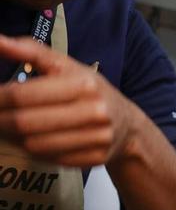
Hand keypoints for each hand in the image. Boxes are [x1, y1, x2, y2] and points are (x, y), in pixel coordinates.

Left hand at [0, 35, 146, 166]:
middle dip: (0, 121)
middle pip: (25, 123)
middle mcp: (95, 112)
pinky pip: (50, 158)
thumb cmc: (91, 92)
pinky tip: (30, 141)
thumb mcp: (67, 66)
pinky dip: (33, 151)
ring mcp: (98, 138)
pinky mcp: (96, 158)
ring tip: (8, 129)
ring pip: (34, 144)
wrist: (128, 126)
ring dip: (13, 138)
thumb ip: (31, 51)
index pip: (23, 95)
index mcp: (84, 84)